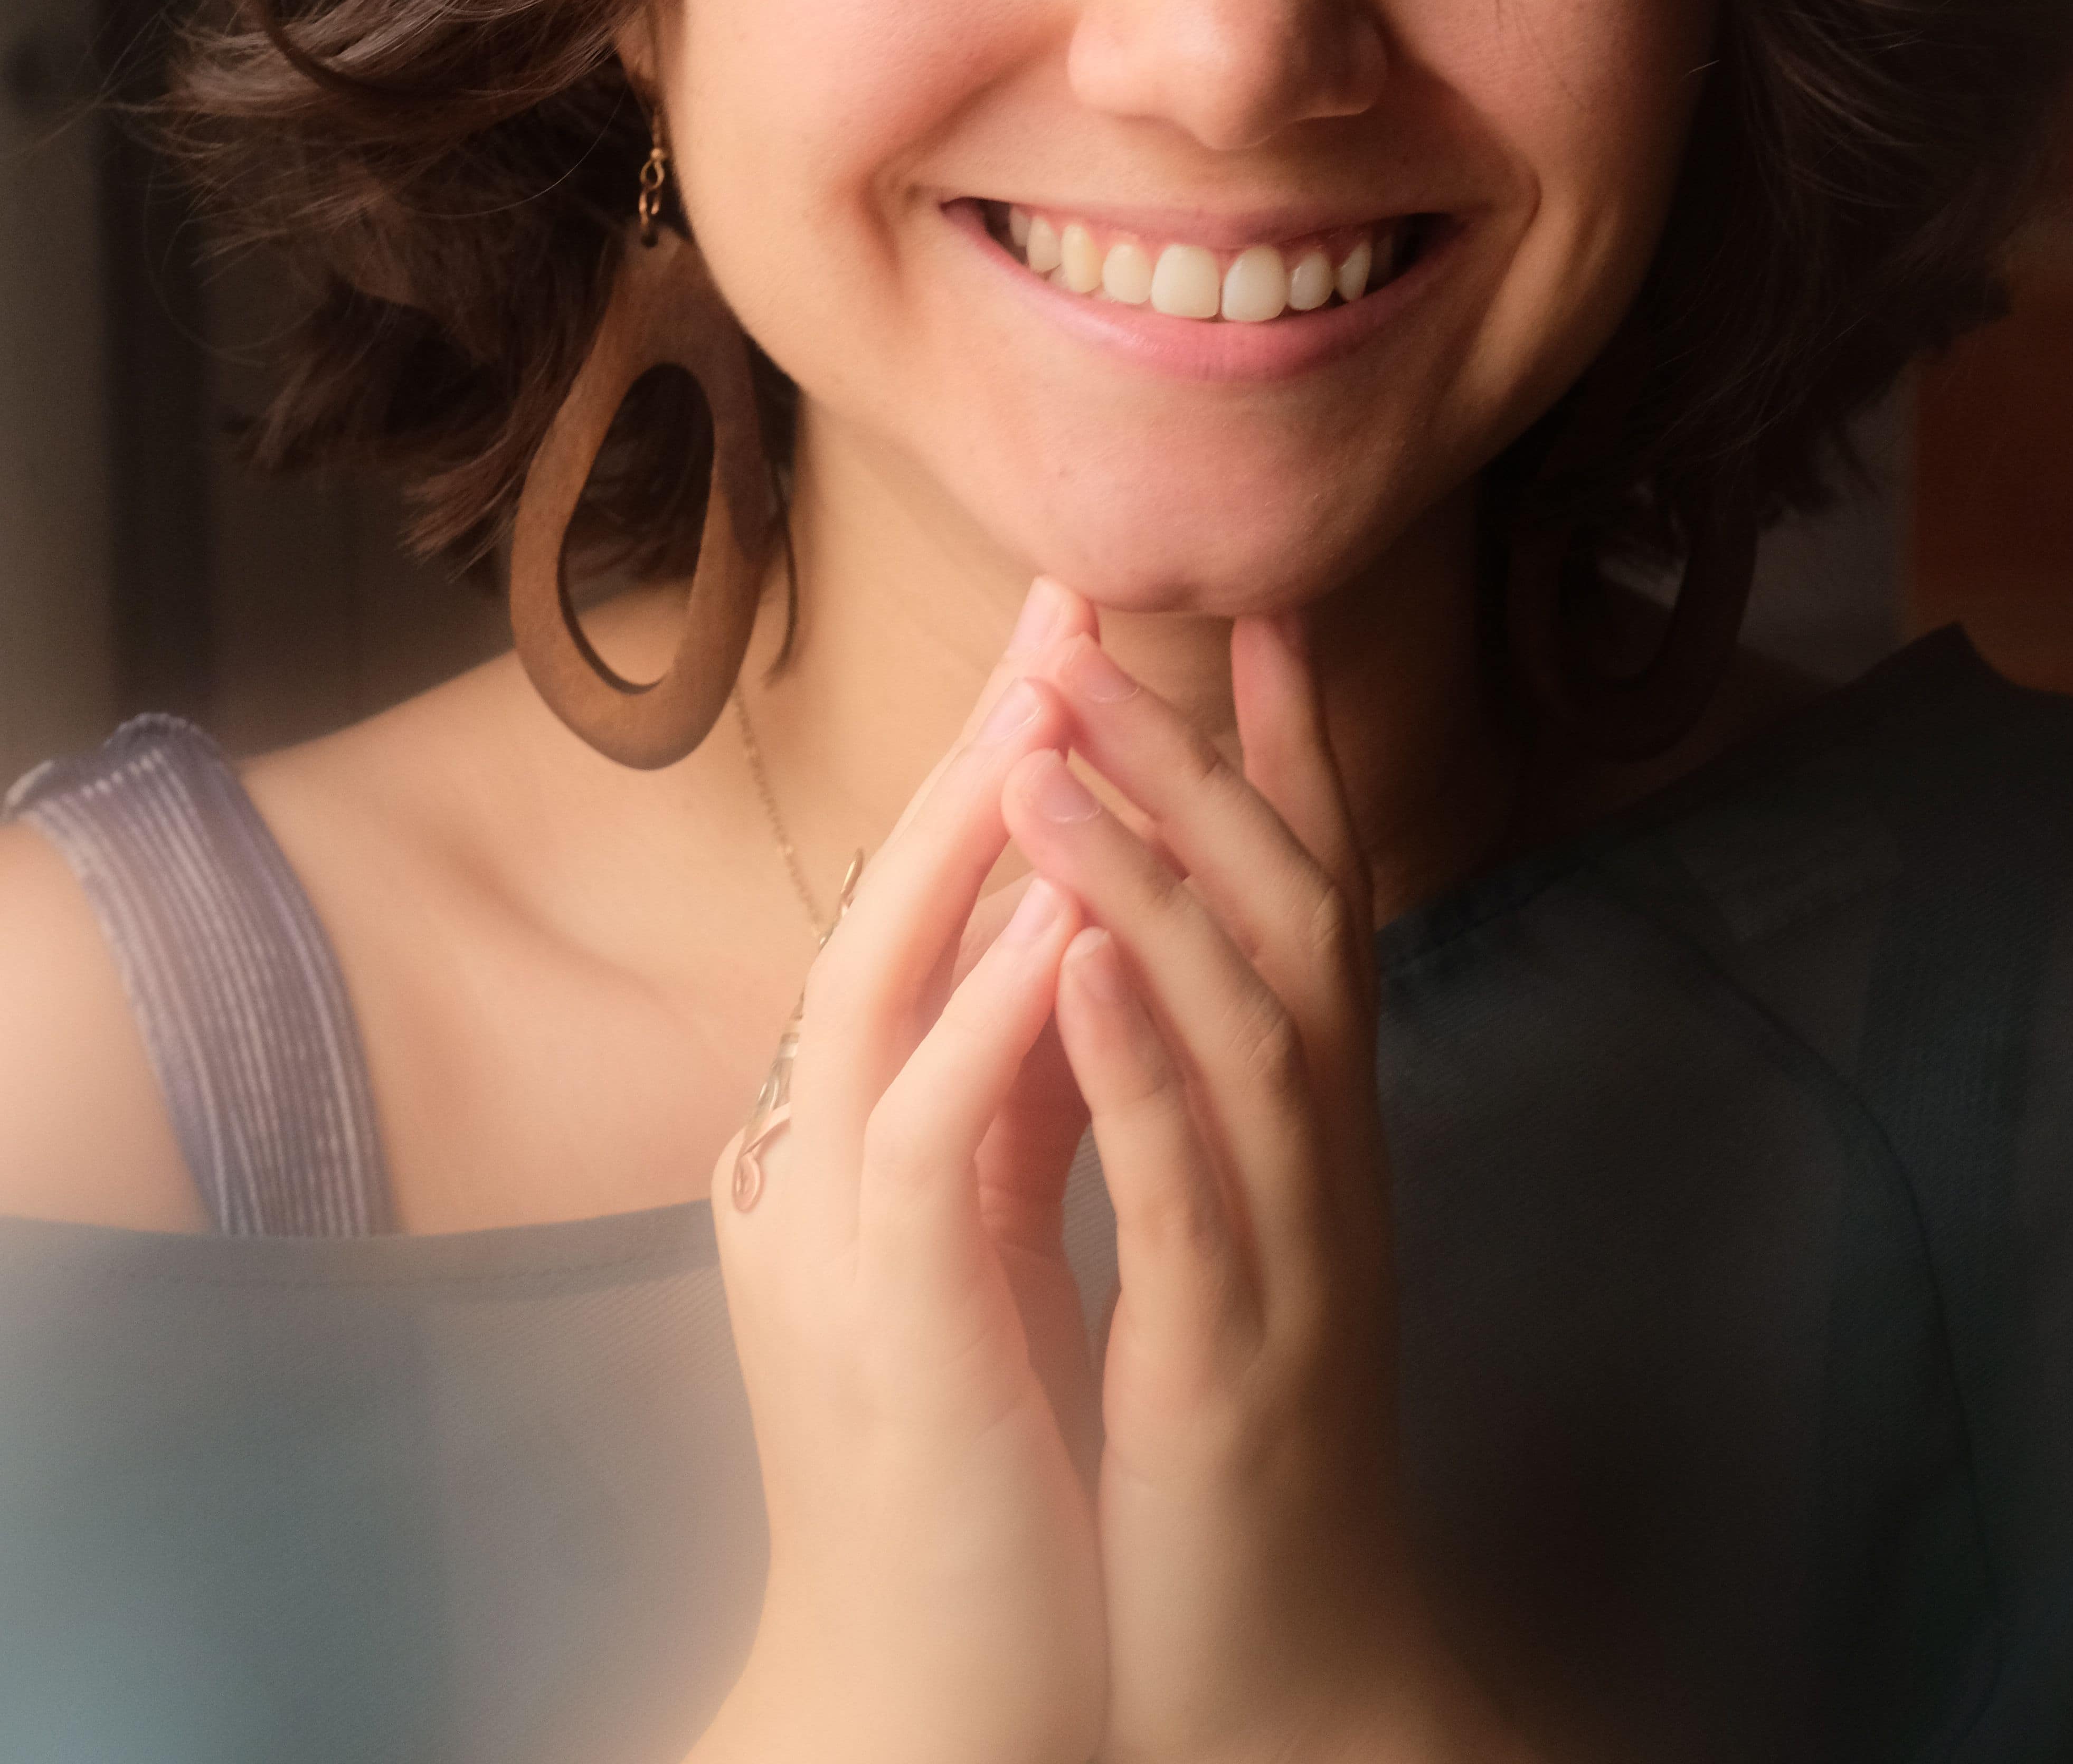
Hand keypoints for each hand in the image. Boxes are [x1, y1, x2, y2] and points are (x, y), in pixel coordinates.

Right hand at [702, 585, 1105, 1763]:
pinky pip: (927, 1144)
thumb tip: (1052, 952)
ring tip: (1046, 700)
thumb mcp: (979, 1249)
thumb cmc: (965, 1471)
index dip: (998, 766)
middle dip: (979, 748)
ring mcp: (829, 1241)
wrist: (919, 1696)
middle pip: (887, 910)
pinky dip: (988, 1023)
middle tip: (1061, 595)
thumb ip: (998, 1105)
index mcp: (855, 1145)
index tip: (1081, 630)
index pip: (923, 917)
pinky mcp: (883, 1330)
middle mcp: (815, 1162)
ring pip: (879, 995)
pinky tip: (1050, 920)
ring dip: (965, 845)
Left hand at [1004, 610, 1524, 1763]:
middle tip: (1102, 625)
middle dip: (1194, 760)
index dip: (1285, 746)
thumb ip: (1195, 1086)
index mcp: (1309, 1125)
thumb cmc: (1227, 1435)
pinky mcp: (1234, 1356)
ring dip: (1144, 874)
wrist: (1282, 1675)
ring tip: (1051, 748)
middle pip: (1282, 912)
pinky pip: (1189, 1182)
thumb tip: (1127, 938)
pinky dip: (1135, 1060)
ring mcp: (1292, 1250)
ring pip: (1240, 1018)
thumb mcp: (1218, 1230)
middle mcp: (1324, 1157)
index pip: (1309, 892)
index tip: (1245, 603)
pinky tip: (1074, 963)